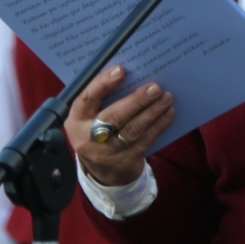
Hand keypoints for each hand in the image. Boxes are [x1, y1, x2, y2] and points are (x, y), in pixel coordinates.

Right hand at [65, 65, 174, 187]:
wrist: (103, 172)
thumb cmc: (98, 131)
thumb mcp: (90, 117)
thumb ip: (103, 98)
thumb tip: (130, 72)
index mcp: (76, 120)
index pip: (86, 99)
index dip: (102, 84)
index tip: (121, 70)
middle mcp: (87, 138)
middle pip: (113, 117)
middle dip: (136, 101)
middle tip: (155, 87)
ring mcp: (106, 153)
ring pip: (132, 129)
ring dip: (152, 112)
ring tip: (166, 97)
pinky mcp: (125, 162)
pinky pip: (145, 141)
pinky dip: (158, 126)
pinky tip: (168, 113)